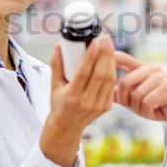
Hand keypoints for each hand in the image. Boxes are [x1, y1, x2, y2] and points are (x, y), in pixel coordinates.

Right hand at [41, 36, 115, 166]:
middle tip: (105, 39)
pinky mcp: (106, 107)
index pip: (84, 73)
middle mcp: (86, 102)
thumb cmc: (59, 103)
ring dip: (111, 60)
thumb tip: (59, 45)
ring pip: (109, 79)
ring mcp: (98, 106)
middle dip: (105, 54)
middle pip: (100, 74)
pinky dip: (113, 71)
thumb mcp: (54, 85)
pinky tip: (111, 60)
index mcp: (71, 96)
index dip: (91, 56)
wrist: (66, 127)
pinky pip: (112, 85)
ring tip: (109, 46)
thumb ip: (56, 65)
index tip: (95, 41)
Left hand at [114, 51, 166, 129]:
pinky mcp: (166, 89)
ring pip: (135, 96)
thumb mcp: (141, 99)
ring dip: (141, 110)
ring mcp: (159, 78)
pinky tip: (159, 111)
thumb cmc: (163, 105)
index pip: (124, 59)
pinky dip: (149, 113)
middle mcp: (150, 70)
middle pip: (124, 84)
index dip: (111, 55)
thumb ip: (126, 94)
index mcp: (143, 70)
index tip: (102, 42)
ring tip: (153, 109)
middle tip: (142, 108)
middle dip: (128, 102)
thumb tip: (107, 92)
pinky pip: (146, 103)